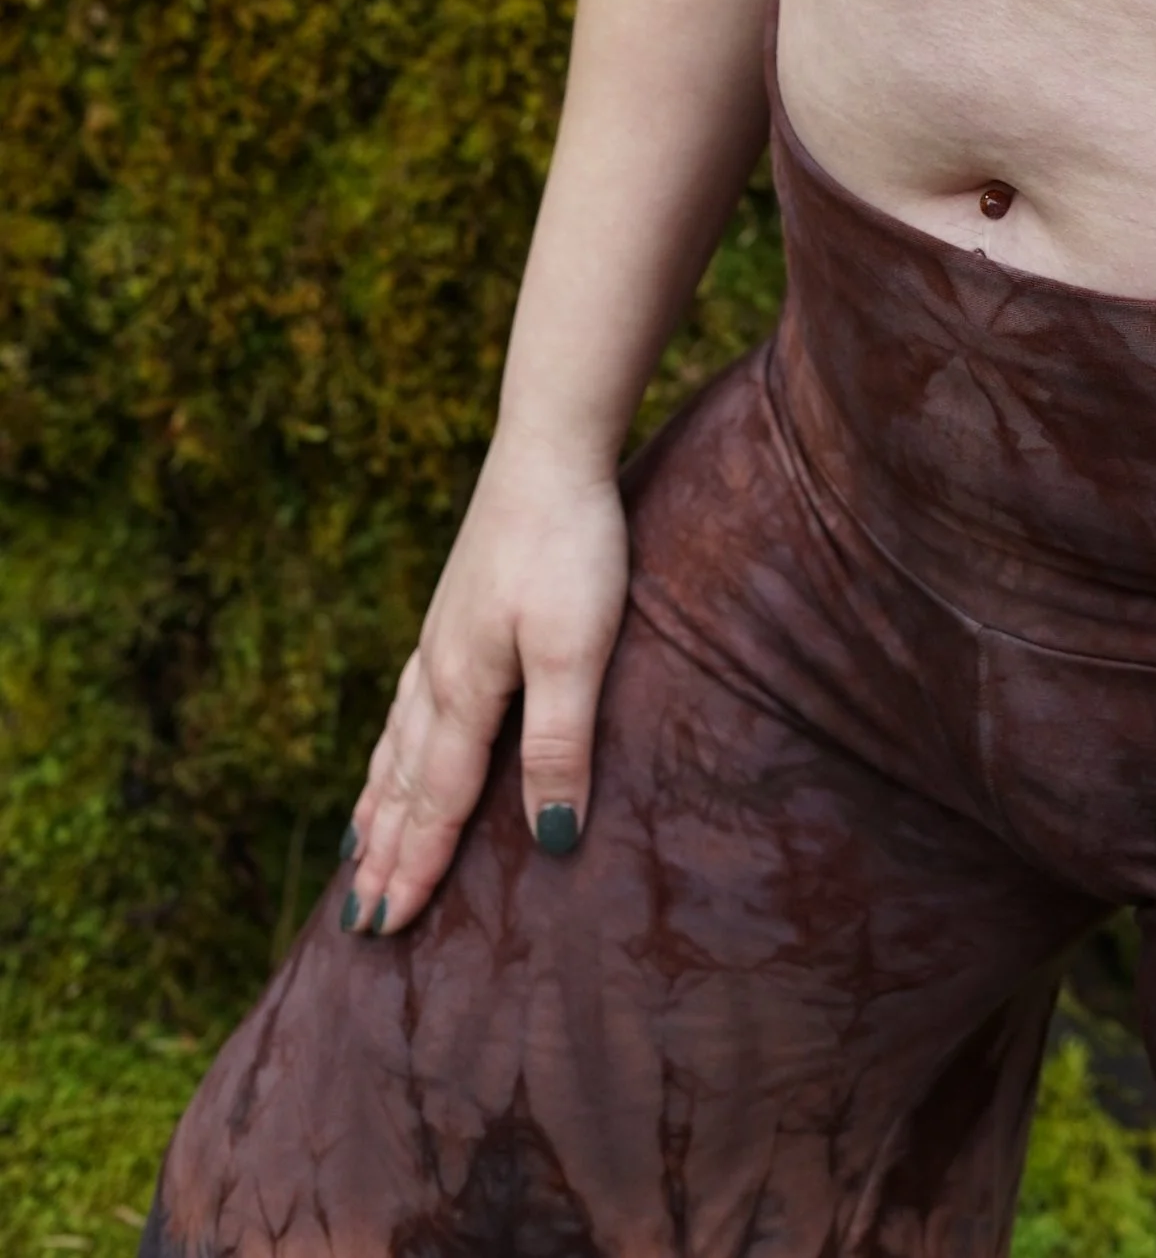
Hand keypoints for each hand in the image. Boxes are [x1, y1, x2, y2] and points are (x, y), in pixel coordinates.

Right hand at [338, 434, 627, 939]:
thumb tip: (549, 842)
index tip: (384, 930)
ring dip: (379, 802)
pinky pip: (412, 700)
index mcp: (466, 690)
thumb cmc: (571, 544)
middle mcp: (440, 671)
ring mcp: (444, 636)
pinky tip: (396, 740)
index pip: (435, 802)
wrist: (551, 446)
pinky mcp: (459, 608)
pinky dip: (393, 744)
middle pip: (403, 782)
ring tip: (358, 849)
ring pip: (399, 741)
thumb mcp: (579, 648)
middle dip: (382, 852)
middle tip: (355, 920)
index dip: (415, 869)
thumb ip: (561, 742)